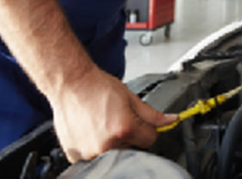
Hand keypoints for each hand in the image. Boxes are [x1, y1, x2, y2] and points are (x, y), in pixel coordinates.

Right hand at [49, 66, 176, 162]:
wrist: (71, 84)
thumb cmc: (97, 87)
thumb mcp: (130, 97)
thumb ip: (152, 114)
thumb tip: (170, 120)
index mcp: (124, 129)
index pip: (150, 139)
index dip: (147, 129)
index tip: (140, 122)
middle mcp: (106, 145)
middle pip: (131, 147)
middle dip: (128, 135)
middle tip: (116, 119)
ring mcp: (89, 153)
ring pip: (112, 153)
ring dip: (111, 142)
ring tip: (102, 123)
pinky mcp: (75, 156)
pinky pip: (93, 157)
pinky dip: (94, 146)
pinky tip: (91, 130)